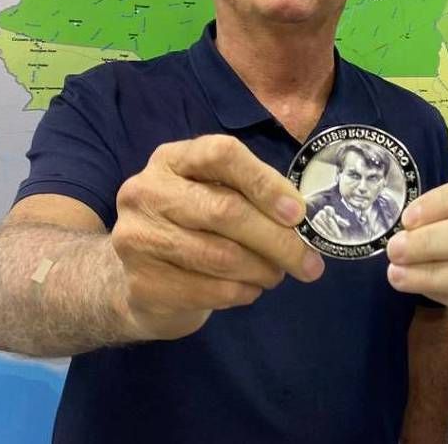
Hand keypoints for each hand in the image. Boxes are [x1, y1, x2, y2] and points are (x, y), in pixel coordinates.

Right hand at [111, 135, 323, 340]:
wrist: (142, 279)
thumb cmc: (193, 226)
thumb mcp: (215, 195)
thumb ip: (252, 195)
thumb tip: (301, 220)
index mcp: (173, 159)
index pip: (221, 155)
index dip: (264, 183)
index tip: (297, 213)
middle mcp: (147, 192)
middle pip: (224, 210)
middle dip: (277, 240)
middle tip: (309, 263)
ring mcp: (138, 237)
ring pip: (220, 256)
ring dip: (262, 269)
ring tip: (277, 274)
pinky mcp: (142, 283)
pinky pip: (209, 290)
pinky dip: (242, 292)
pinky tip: (250, 289)